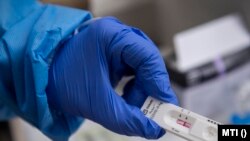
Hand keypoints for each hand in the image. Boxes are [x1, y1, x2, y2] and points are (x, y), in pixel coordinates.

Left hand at [46, 17, 177, 138]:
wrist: (43, 78)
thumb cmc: (61, 80)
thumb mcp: (96, 103)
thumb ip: (127, 119)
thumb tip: (152, 129)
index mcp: (111, 36)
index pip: (147, 56)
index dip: (159, 83)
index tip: (166, 106)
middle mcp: (117, 36)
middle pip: (147, 63)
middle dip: (150, 91)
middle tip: (154, 114)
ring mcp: (117, 44)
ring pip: (142, 69)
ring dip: (141, 92)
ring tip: (133, 109)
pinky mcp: (116, 55)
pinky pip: (134, 72)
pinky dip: (134, 88)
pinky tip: (126, 99)